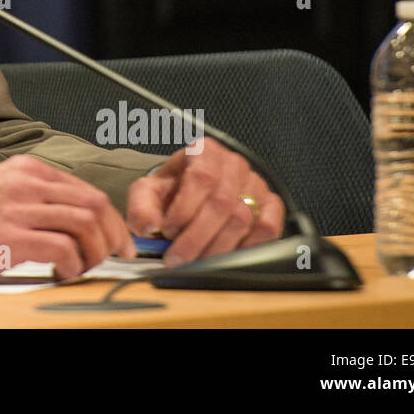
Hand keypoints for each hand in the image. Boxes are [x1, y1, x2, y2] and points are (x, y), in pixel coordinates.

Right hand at [0, 155, 135, 281]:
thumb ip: (28, 196)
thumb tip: (64, 218)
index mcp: (23, 170)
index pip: (84, 188)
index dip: (108, 216)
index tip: (115, 235)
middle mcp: (25, 184)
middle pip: (93, 204)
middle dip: (113, 233)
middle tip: (118, 254)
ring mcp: (18, 210)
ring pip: (84, 224)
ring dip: (96, 251)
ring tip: (87, 266)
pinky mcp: (11, 238)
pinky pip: (63, 249)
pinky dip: (74, 265)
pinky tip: (65, 273)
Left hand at [126, 139, 283, 267]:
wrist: (190, 194)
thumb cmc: (172, 191)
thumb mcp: (148, 192)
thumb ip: (142, 207)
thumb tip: (149, 226)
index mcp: (204, 151)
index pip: (201, 178)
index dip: (184, 210)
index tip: (167, 232)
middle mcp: (233, 163)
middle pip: (222, 203)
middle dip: (197, 237)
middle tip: (178, 258)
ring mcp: (256, 183)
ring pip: (243, 218)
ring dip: (217, 248)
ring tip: (195, 262)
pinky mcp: (271, 204)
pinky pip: (269, 228)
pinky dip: (248, 247)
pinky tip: (226, 258)